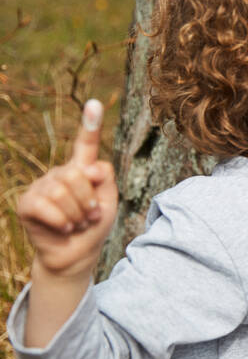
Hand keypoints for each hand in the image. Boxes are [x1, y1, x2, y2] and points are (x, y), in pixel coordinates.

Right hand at [18, 99, 117, 279]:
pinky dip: (62, 222)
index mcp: (82, 169)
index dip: (90, 124)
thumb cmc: (93, 226)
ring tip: (76, 224)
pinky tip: (62, 228)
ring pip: (64, 192)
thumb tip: (85, 168)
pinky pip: (48, 206)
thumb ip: (104, 178)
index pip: (86, 144)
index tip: (94, 103)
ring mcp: (41, 187)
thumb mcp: (109, 200)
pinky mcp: (27, 204)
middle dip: (89, 201)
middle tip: (89, 217)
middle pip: (77, 175)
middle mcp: (60, 173)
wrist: (76, 254)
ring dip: (77, 215)